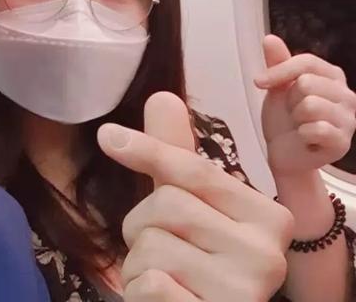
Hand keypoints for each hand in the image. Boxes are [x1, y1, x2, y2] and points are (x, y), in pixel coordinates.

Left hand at [98, 92, 292, 301]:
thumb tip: (161, 95)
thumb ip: (176, 155)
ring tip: (167, 281)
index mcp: (267, 215)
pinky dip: (140, 294)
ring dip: (138, 265)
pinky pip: (149, 285)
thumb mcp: (188, 208)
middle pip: (166, 203)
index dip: (146, 150)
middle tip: (163, 255)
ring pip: (151, 243)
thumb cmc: (195, 267)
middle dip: (142, 227)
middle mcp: (268, 252)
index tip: (107, 136)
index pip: (193, 170)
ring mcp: (246, 290)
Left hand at [256, 35, 355, 175]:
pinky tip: (306, 139)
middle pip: (307, 83)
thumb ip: (277, 62)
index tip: (259, 82)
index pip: (307, 62)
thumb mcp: (278, 87)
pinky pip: (315, 129)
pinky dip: (302, 134)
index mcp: (332, 76)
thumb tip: (269, 38)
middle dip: (290, 100)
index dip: (279, 71)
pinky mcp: (343, 142)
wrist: (284, 152)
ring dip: (296, 118)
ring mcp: (349, 119)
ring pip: (310, 105)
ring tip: (300, 124)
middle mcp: (347, 95)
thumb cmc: (284, 118)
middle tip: (293, 112)